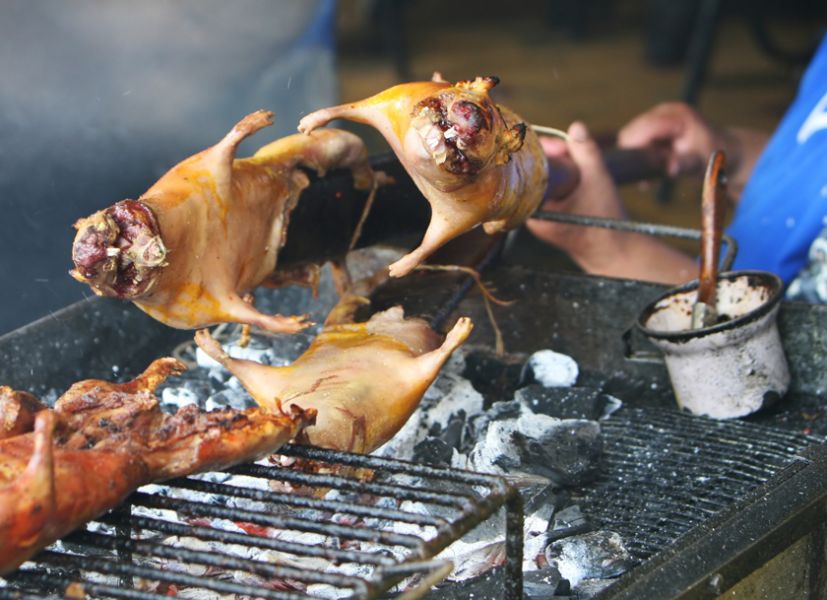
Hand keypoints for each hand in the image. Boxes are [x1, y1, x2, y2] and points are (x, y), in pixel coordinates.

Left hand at [527, 121, 697, 283]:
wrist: (613, 252)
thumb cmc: (605, 222)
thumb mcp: (599, 181)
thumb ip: (587, 152)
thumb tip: (576, 126)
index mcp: (535, 212)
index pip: (526, 173)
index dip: (540, 152)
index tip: (558, 144)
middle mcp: (530, 215)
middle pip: (532, 174)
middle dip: (549, 156)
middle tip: (567, 146)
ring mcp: (538, 216)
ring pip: (540, 180)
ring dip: (556, 164)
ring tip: (572, 154)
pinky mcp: (547, 215)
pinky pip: (548, 188)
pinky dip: (559, 175)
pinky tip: (573, 167)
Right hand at [618, 102, 726, 177]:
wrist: (726, 150)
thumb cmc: (715, 156)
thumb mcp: (702, 162)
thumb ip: (684, 164)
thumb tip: (670, 168)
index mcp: (676, 115)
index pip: (640, 130)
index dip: (633, 151)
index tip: (638, 173)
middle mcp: (664, 111)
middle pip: (630, 133)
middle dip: (634, 156)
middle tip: (647, 177)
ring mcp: (658, 117)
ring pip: (630, 138)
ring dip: (637, 158)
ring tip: (652, 174)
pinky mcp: (654, 125)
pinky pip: (636, 140)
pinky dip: (640, 156)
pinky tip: (652, 169)